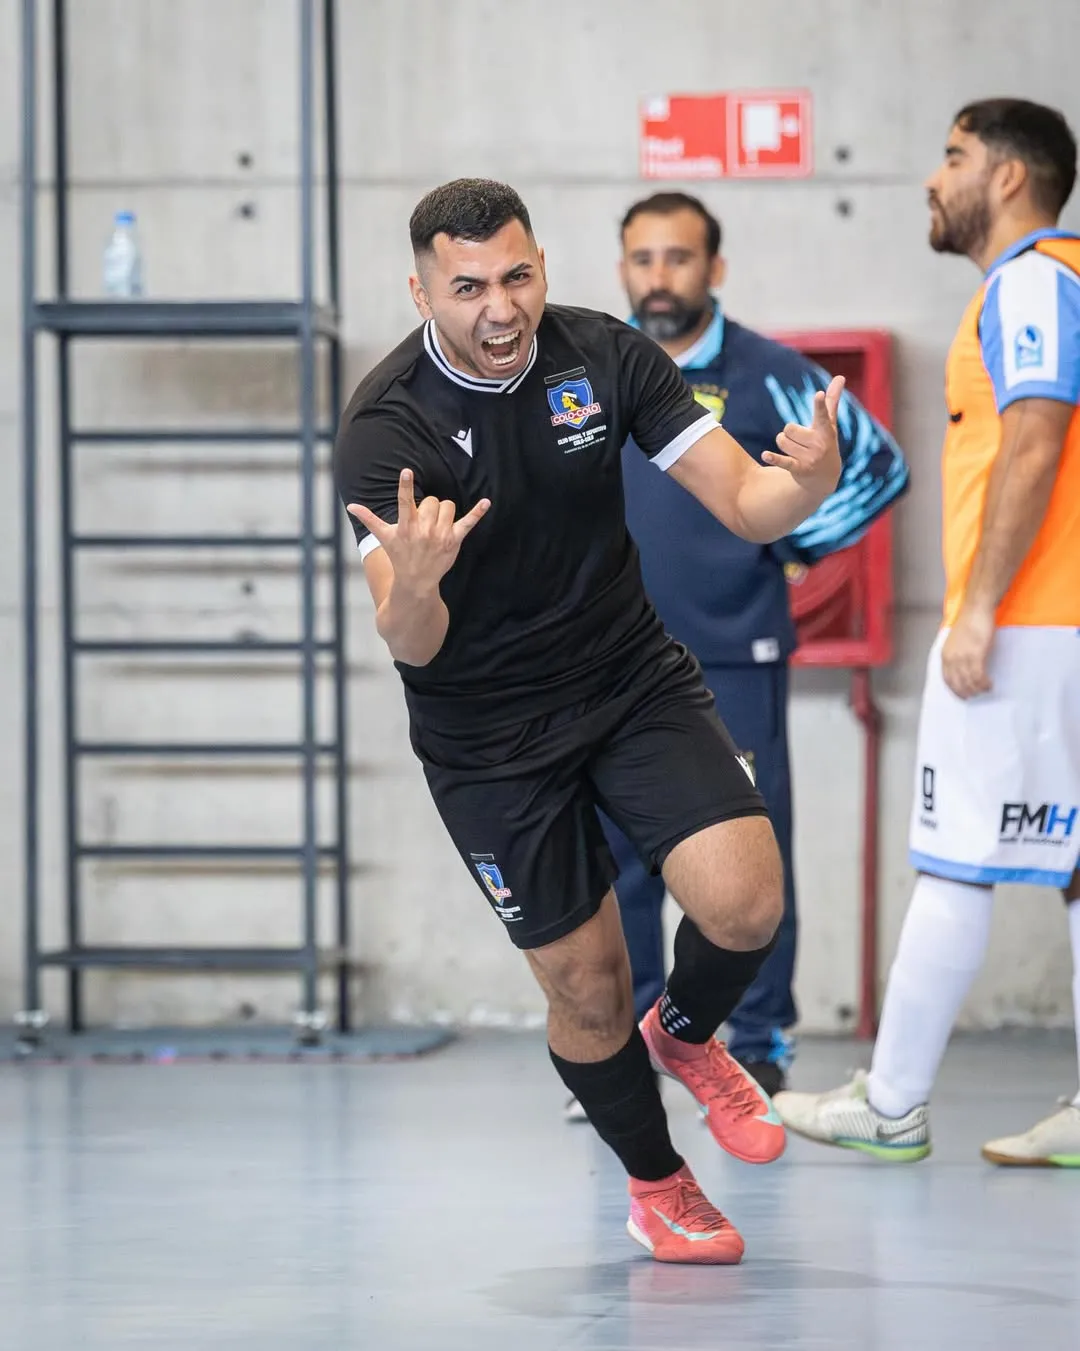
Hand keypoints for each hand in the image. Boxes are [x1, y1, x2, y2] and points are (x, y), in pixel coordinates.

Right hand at [348, 469, 489, 594]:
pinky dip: (478, 512)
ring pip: (447, 507)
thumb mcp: (384, 538)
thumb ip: (369, 519)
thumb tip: (350, 506)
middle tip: (424, 524)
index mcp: (406, 526)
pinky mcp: (454, 540)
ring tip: (436, 527)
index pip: (405, 502)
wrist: (417, 581)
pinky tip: (486, 502)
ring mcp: (440, 535)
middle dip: (429, 507)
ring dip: (443, 512)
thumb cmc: (400, 555)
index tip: (406, 472)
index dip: (405, 486)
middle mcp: (423, 529)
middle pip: (432, 501)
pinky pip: (469, 522)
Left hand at [763, 374, 844, 487]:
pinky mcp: (799, 469)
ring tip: (795, 451)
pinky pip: (783, 461)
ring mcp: (810, 458)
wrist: (825, 478)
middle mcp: (819, 444)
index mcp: (826, 430)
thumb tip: (840, 376)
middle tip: (800, 441)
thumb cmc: (826, 444)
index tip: (818, 394)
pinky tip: (765, 455)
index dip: (820, 405)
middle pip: (789, 428)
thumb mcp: (830, 424)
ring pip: (782, 441)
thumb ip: (832, 401)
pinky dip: (773, 458)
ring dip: (783, 445)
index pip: (822, 414)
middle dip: (789, 433)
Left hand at [941, 605, 994, 698]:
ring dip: (978, 689)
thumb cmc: (969, 623)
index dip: (955, 690)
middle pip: (958, 683)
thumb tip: (963, 670)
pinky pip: (979, 676)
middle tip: (977, 695)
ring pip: (969, 681)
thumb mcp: (956, 642)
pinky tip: (990, 684)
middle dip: (968, 692)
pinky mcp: (976, 654)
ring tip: (986, 689)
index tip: (962, 696)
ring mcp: (963, 657)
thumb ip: (956, 656)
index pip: (947, 679)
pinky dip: (984, 683)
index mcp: (945, 655)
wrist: (976, 610)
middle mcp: (951, 658)